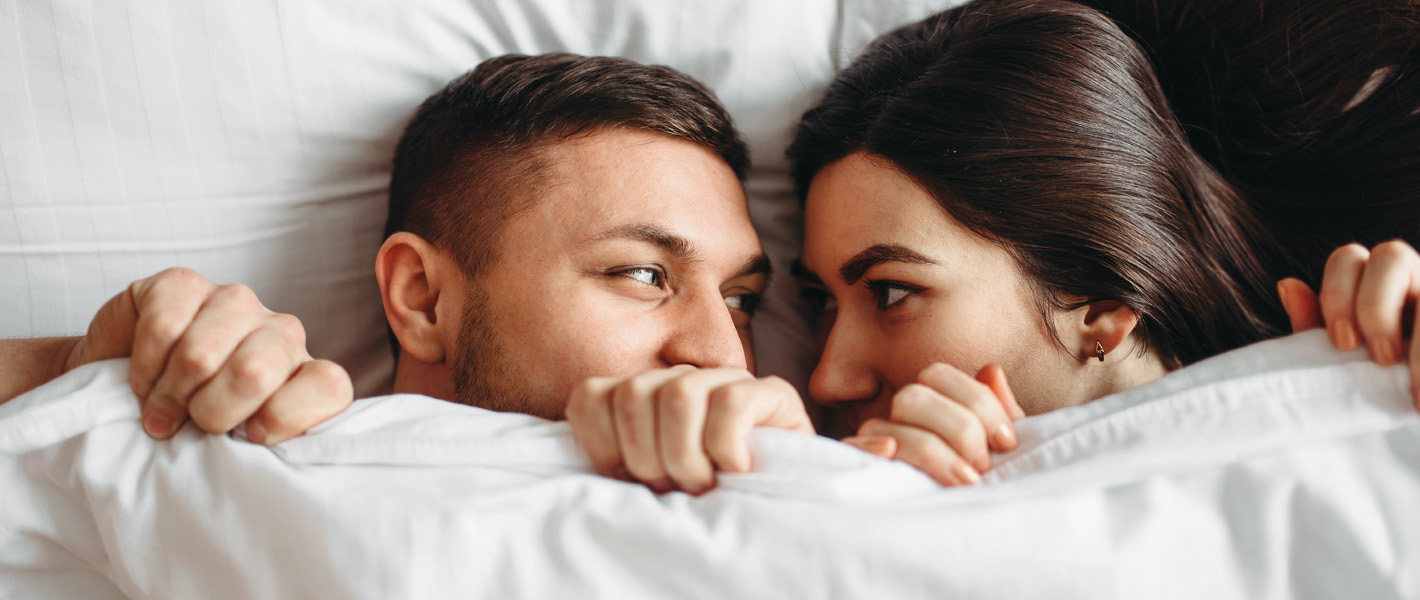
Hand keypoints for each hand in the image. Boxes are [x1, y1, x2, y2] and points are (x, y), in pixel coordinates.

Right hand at [66, 268, 353, 443]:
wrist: (122, 384)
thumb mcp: (235, 447)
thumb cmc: (190, 420)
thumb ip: (262, 454)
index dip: (289, 417)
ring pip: (201, 354)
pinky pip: (162, 328)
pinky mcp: (182, 284)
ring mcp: (235, 302)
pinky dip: (144, 366)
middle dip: (209, 411)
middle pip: (255, 373)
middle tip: (189, 423)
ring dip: (168, 393)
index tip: (251, 437)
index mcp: (305, 375)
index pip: (329, 386)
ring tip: (161, 404)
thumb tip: (265, 473)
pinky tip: (144, 376)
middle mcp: (280, 332)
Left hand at [565, 366, 813, 494]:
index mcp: (644, 395)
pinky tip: (734, 469)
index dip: (602, 446)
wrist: (782, 508)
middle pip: (632, 394)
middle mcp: (682, 378)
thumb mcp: (647, 484)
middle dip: (647, 457)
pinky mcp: (772, 393)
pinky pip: (732, 402)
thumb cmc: (707, 502)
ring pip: (678, 392)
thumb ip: (615, 461)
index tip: (627, 480)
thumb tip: (578, 465)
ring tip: (704, 483)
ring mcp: (727, 381)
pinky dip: (726, 446)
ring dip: (686, 455)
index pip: (590, 396)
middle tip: (673, 487)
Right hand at [841, 363, 1023, 486]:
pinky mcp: (858, 475)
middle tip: (983, 467)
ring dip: (931, 451)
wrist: (968, 544)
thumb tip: (991, 371)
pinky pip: (851, 450)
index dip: (978, 402)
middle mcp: (898, 422)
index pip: (937, 375)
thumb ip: (1001, 413)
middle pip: (913, 397)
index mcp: (930, 407)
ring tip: (964, 482)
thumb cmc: (987, 494)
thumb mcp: (1002, 455)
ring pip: (886, 425)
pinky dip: (870, 447)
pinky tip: (892, 454)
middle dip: (959, 428)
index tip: (1006, 442)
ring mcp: (875, 448)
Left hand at [1277, 240, 1418, 407]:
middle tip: (1382, 358)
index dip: (1339, 295)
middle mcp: (1409, 273)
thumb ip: (1314, 326)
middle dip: (1378, 306)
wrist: (1416, 400)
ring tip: (1417, 386)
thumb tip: (1288, 285)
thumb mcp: (1341, 357)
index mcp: (1370, 278)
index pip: (1347, 258)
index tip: (1344, 344)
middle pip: (1392, 256)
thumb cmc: (1374, 377)